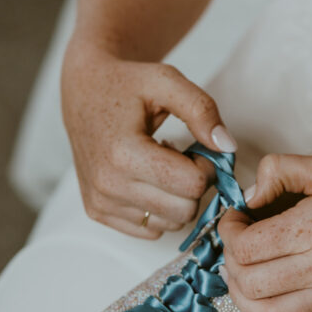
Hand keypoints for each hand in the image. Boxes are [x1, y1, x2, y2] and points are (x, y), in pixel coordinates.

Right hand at [61, 35, 236, 237]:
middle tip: (180, 156)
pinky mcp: (97, 212)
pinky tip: (146, 178)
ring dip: (175, 197)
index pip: (193, 184)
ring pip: (170, 224)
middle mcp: (107, 185)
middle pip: (184, 210)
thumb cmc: (127, 84)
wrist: (84, 90)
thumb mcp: (167, 81)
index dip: (206, 165)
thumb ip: (202, 110)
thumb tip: (227, 147)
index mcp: (123, 153)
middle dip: (192, 183)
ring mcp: (100, 202)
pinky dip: (157, 208)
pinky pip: (150, 230)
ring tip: (160, 164)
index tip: (194, 147)